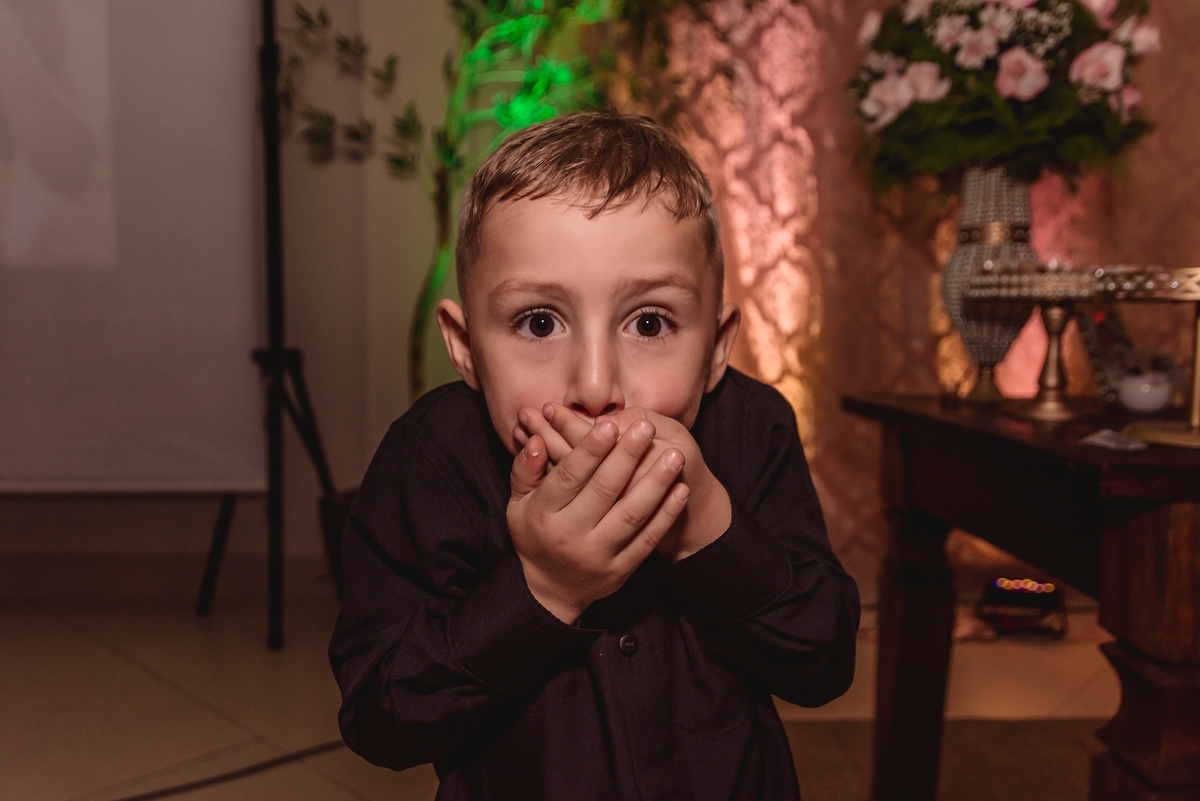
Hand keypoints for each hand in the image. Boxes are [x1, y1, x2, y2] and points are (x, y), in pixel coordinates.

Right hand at [519, 404, 731, 561]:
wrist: (552, 590)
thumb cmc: (536, 535)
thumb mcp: (518, 504)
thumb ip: (525, 470)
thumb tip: (536, 439)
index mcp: (544, 514)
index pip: (569, 476)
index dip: (590, 450)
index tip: (610, 425)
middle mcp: (571, 535)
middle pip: (603, 490)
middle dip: (628, 456)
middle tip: (646, 427)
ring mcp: (598, 554)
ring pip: (631, 514)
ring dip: (656, 483)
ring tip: (674, 455)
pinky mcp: (621, 569)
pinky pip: (648, 539)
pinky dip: (666, 514)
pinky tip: (680, 489)